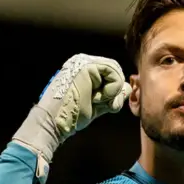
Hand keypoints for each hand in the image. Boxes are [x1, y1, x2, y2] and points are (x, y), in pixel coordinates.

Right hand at [13, 54, 130, 179]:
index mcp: (86, 70)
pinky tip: (95, 97)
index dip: (114, 91)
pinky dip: (110, 90)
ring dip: (110, 93)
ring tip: (93, 100)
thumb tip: (127, 87)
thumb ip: (112, 96)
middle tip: (97, 103)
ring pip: (117, 72)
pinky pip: (114, 74)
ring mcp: (85, 62)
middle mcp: (85, 62)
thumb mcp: (98, 105)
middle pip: (116, 71)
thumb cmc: (72, 115)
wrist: (56, 121)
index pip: (112, 74)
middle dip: (114, 92)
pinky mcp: (87, 66)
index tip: (101, 104)